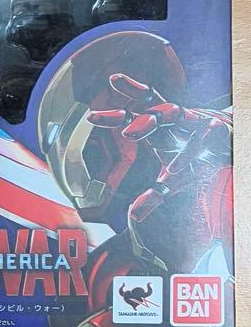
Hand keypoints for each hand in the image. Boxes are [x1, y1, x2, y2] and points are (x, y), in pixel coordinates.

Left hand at [87, 74, 230, 222]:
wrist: (238, 150)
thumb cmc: (199, 161)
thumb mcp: (174, 180)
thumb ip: (154, 195)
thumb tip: (135, 217)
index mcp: (161, 129)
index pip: (133, 115)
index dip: (112, 115)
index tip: (89, 117)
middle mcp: (174, 120)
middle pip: (148, 108)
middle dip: (128, 116)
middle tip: (108, 126)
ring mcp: (194, 121)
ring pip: (170, 110)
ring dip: (149, 120)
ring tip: (129, 134)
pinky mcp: (217, 129)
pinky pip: (201, 137)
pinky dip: (188, 152)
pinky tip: (174, 168)